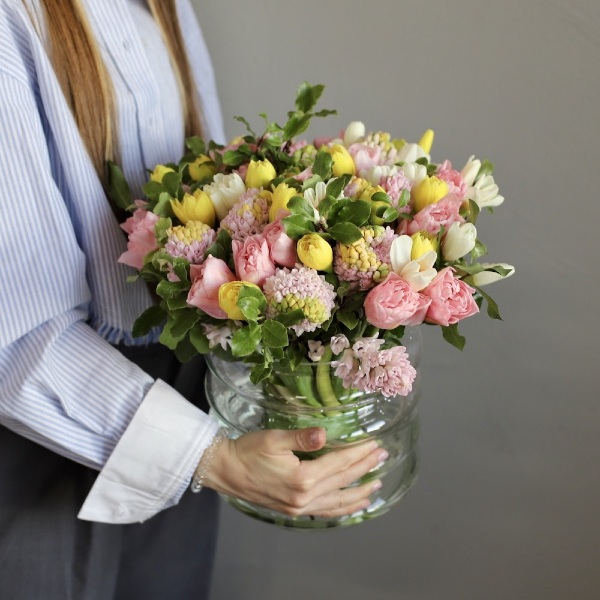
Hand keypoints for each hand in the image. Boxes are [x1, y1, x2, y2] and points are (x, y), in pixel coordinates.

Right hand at [203, 428, 387, 517]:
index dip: (360, 453)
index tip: (376, 444)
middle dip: (365, 468)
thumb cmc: (248, 451)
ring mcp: (300, 507)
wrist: (225, 471)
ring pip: (338, 501)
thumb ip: (300, 437)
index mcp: (302, 478)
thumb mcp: (273, 438)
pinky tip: (352, 506)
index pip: (340, 463)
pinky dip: (342, 509)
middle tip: (383, 457)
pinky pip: (325, 511)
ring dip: (359, 492)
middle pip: (343, 481)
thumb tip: (323, 434)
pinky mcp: (294, 510)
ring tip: (376, 484)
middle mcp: (305, 497)